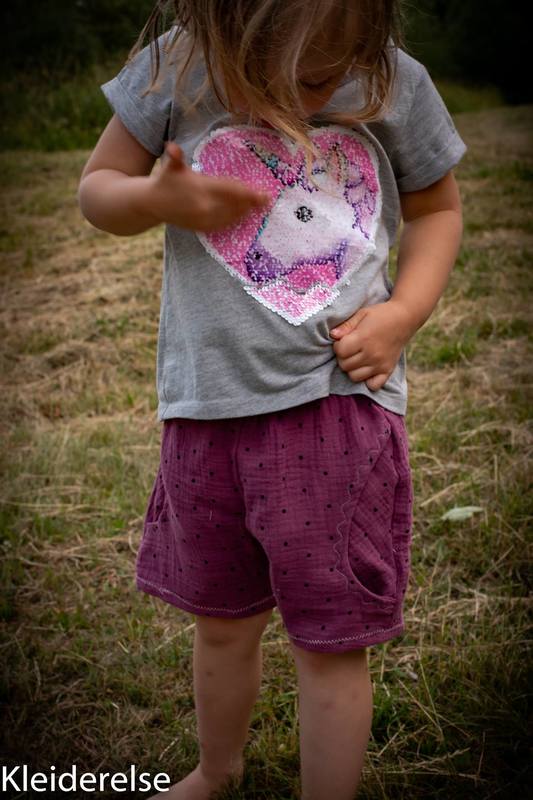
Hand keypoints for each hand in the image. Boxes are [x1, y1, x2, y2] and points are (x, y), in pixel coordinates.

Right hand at [141, 141, 269, 231]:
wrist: (151, 204)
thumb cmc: (165, 180)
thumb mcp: (170, 166)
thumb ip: (175, 156)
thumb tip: (170, 146)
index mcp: (201, 188)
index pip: (231, 191)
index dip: (249, 193)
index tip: (264, 194)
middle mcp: (204, 206)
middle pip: (235, 205)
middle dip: (252, 204)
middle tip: (267, 201)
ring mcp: (202, 219)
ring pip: (230, 216)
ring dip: (245, 212)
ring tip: (258, 208)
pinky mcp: (200, 228)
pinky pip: (222, 225)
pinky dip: (234, 221)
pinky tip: (242, 217)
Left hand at [329, 299, 415, 390]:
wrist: (405, 318)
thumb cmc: (381, 315)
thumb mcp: (362, 314)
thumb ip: (346, 325)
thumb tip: (332, 335)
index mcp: (364, 339)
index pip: (340, 351)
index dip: (338, 346)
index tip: (343, 340)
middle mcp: (372, 354)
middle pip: (345, 365)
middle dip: (343, 357)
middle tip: (350, 348)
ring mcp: (380, 364)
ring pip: (354, 377)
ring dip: (352, 368)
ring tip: (357, 357)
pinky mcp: (388, 370)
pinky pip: (373, 385)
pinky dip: (368, 381)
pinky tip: (367, 369)